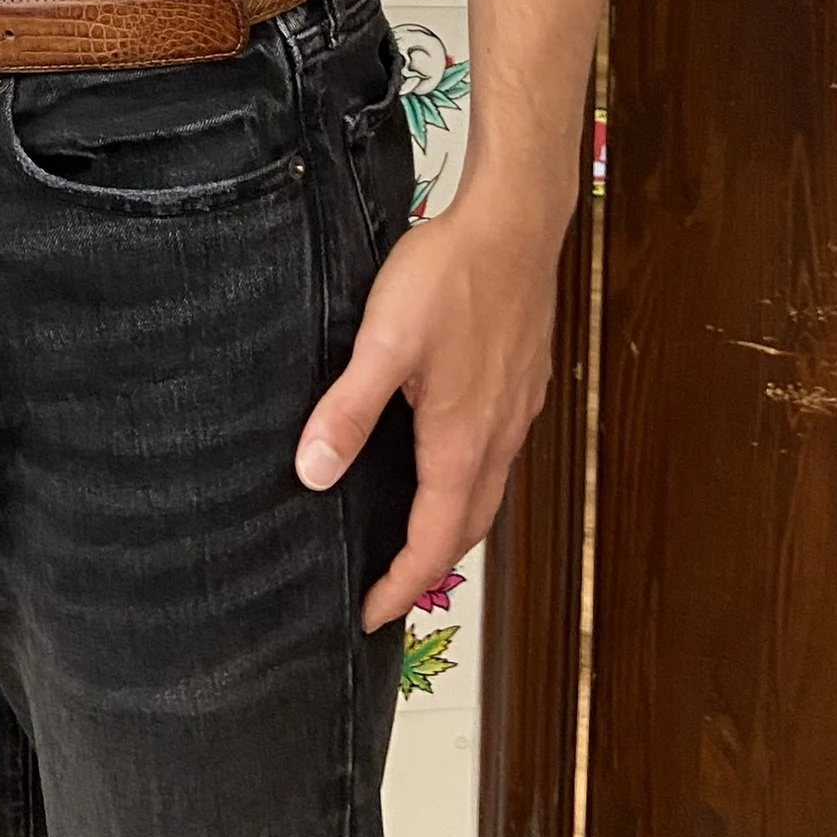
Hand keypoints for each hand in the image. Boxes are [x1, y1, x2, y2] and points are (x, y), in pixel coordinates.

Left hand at [294, 166, 566, 629]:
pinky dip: (468, 481)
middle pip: (467, 527)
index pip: (435, 542)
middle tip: (387, 586)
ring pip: (487, 491)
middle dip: (428, 565)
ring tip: (410, 533)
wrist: (515, 221)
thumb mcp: (384, 341)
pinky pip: (497, 454)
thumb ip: (348, 409)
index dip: (402, 585)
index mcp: (462, 441)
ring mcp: (517, 410)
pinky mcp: (523, 382)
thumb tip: (314, 475)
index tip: (372, 615)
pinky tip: (444, 456)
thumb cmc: (449, 275)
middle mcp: (499, 436)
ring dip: (451, 524)